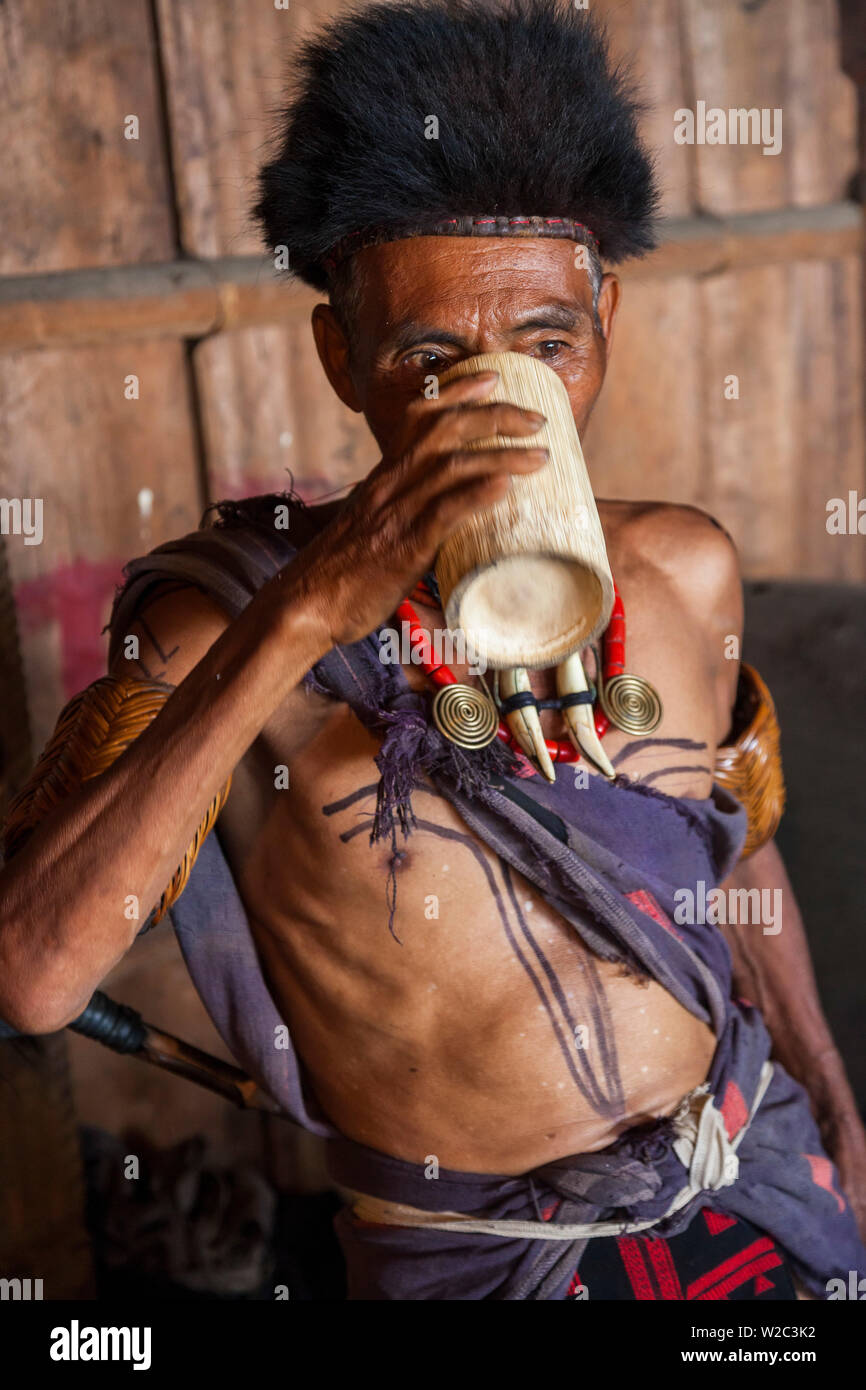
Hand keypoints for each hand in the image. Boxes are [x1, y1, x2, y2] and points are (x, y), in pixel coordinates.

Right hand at [297, 371, 548, 645]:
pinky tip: (505, 488)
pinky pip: (444, 512)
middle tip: (537, 419)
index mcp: (384, 477)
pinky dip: (477, 495)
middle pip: (445, 429)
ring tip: (541, 457)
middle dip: (495, 415)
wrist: (307, 603)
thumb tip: (445, 522)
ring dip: (503, 454)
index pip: (419, 417)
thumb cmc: (344, 572)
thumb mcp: (373, 528)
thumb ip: (406, 516)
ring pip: (453, 466)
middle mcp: (390, 484)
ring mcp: (396, 513)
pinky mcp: (403, 547)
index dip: (457, 391)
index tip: (494, 378)